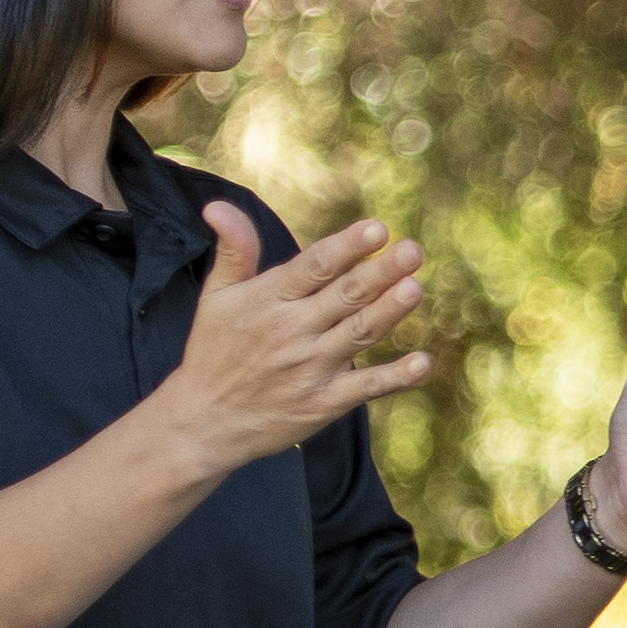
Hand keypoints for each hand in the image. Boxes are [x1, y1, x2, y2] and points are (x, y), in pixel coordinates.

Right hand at [162, 205, 433, 469]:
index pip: (314, 267)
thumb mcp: (215, 297)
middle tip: (413, 250)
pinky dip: (395, 377)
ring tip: (416, 288)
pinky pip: (366, 387)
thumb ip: (234, 250)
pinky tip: (423, 362)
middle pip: (344, 296)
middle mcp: (291, 332)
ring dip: (389, 311)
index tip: (377, 228)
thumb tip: (218, 204)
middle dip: (380, 273)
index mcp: (268, 300)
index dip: (347, 247)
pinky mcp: (323, 403)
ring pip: (359, 333)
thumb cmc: (214, 350)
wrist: (203, 422)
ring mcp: (310, 368)